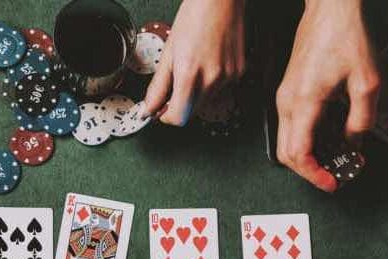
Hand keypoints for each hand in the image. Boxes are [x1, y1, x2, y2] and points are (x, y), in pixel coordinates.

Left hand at [143, 0, 245, 125]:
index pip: (178, 117)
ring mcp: (228, 78)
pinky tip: (209, 62)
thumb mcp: (169, 52)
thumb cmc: (194, 16)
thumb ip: (158, 85)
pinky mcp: (239, 73)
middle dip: (181, 104)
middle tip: (176, 83)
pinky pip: (221, 89)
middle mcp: (212, 80)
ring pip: (206, 101)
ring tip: (195, 65)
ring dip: (197, 93)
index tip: (162, 109)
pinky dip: (211, 83)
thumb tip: (148, 108)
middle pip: (192, 112)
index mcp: (190, 75)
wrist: (221, 0)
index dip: (167, 116)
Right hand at [276, 0, 379, 191]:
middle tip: (335, 176)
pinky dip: (306, 140)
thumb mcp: (367, 82)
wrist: (331, 8)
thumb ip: (361, 120)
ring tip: (335, 158)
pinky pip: (291, 126)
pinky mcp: (289, 91)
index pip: (299, 153)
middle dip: (310, 171)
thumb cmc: (347, 37)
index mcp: (304, 102)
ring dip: (308, 157)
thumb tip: (354, 145)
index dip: (315, 174)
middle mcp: (287, 101)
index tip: (333, 182)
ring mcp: (285, 96)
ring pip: (286, 141)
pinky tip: (329, 138)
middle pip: (286, 154)